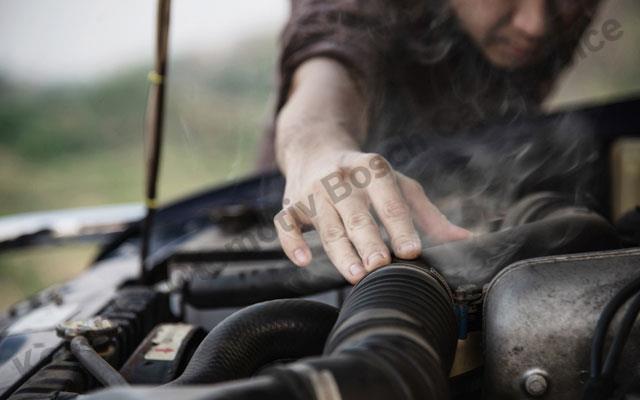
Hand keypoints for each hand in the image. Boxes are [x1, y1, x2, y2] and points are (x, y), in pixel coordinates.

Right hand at [274, 151, 470, 283]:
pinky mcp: (291, 204)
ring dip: (339, 250)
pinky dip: (291, 241)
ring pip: (325, 223)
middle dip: (368, 239)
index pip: (389, 198)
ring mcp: (313, 190)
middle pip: (356, 213)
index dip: (400, 225)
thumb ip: (427, 215)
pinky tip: (303, 260)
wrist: (316, 149)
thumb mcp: (398, 185)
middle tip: (380, 265)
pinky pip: (285, 223)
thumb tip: (465, 241)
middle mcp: (341, 178)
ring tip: (355, 274)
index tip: (412, 250)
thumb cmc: (366, 176)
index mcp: (372, 168)